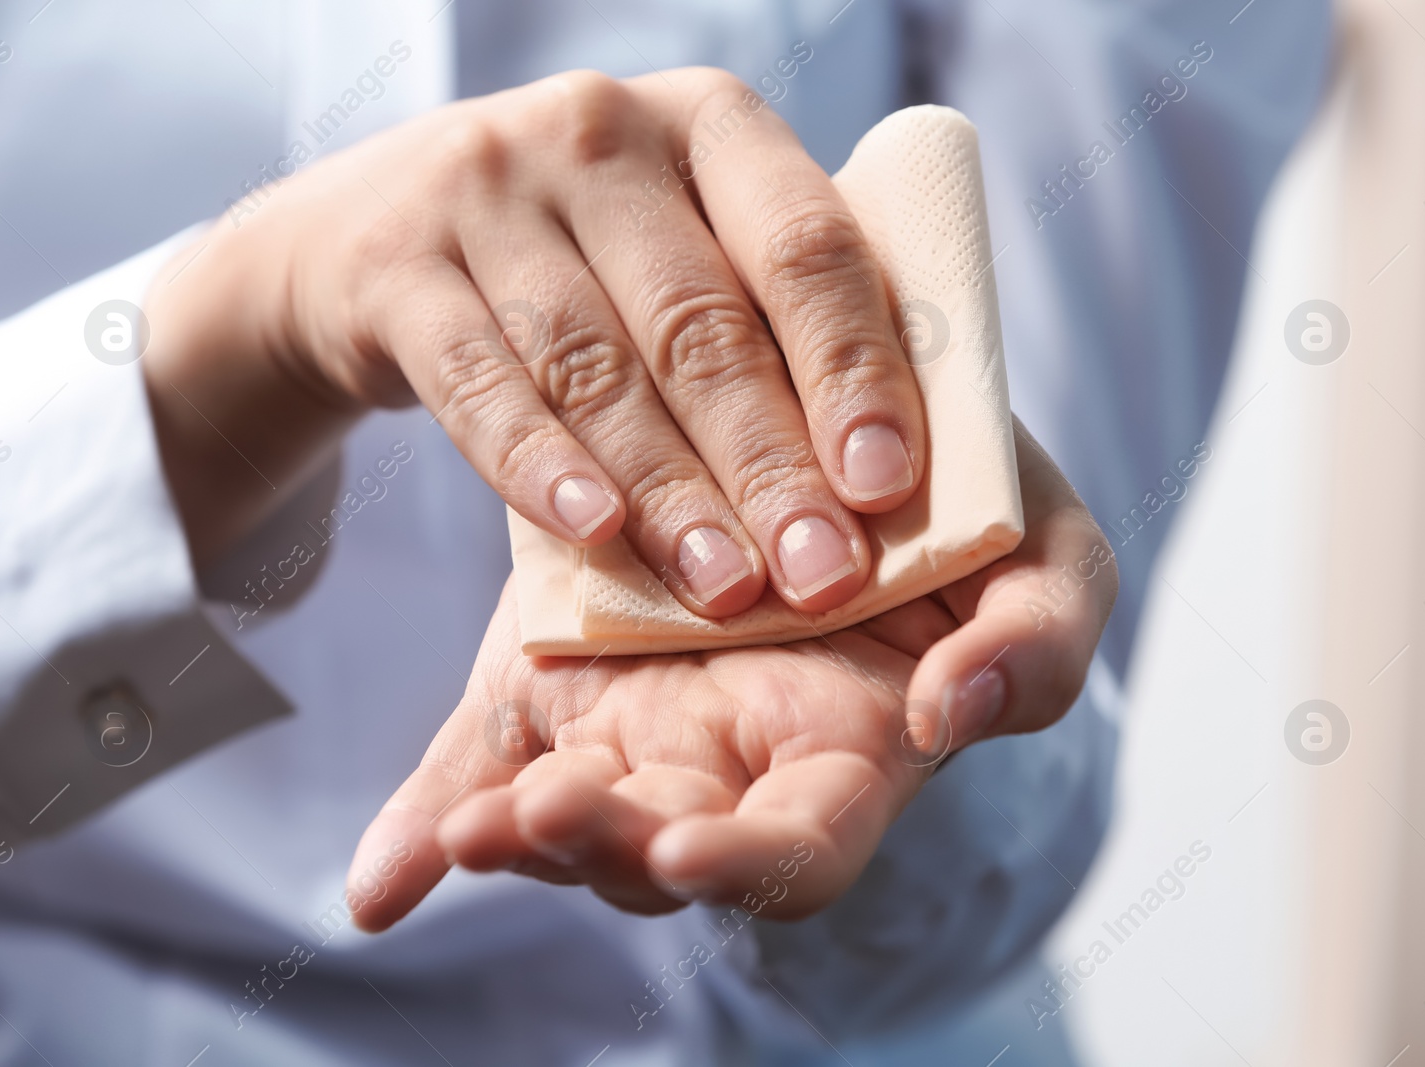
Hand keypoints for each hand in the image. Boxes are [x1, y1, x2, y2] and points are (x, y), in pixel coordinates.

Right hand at [143, 67, 925, 616]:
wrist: (377, 236)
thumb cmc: (589, 262)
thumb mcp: (687, 245)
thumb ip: (771, 321)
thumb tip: (881, 482)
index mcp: (712, 126)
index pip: (804, 245)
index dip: (852, 370)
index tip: (886, 488)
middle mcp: (602, 133)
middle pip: (701, 320)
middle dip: (769, 464)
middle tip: (820, 576)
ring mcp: (489, 189)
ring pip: (596, 364)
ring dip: (669, 491)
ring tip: (725, 587)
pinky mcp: (399, 264)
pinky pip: (480, 383)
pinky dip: (540, 466)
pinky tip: (594, 533)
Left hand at [346, 420, 1115, 927]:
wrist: (846, 423)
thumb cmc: (967, 510)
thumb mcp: (1045, 563)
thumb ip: (1036, 647)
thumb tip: (946, 713)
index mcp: (846, 753)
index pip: (799, 848)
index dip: (747, 862)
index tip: (687, 843)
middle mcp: (732, 758)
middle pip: (659, 848)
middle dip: (600, 847)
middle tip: (543, 810)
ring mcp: (638, 723)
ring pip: (562, 811)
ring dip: (503, 830)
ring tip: (461, 829)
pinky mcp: (557, 675)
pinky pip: (489, 756)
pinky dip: (435, 808)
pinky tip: (379, 879)